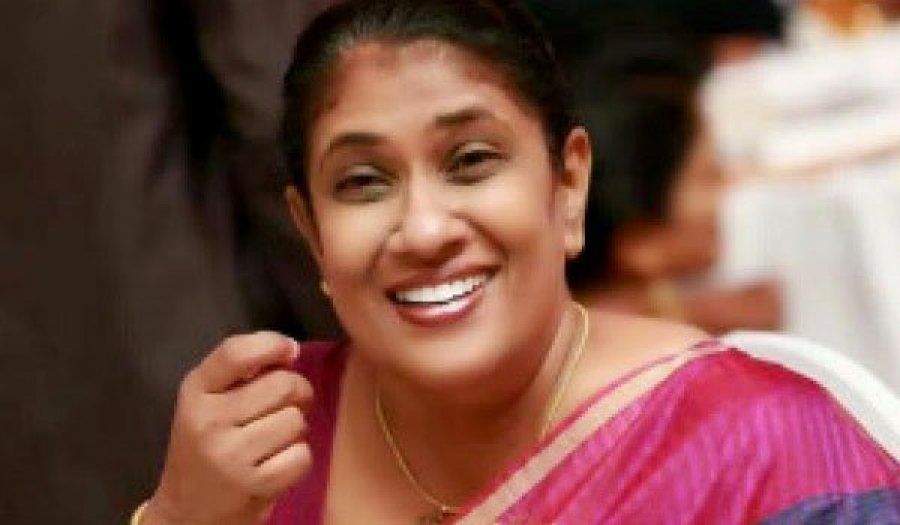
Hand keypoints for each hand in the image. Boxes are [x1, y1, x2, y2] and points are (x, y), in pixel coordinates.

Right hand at [143, 332, 313, 524]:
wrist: (187, 512)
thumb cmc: (205, 447)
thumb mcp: (207, 402)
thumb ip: (239, 373)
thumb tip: (289, 350)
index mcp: (195, 391)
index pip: (236, 352)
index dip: (272, 344)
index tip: (290, 351)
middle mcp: (208, 420)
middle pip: (282, 385)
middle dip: (298, 391)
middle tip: (290, 403)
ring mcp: (230, 454)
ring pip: (295, 420)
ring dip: (296, 428)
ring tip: (277, 437)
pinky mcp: (252, 484)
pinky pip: (301, 455)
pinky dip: (297, 458)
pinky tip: (278, 462)